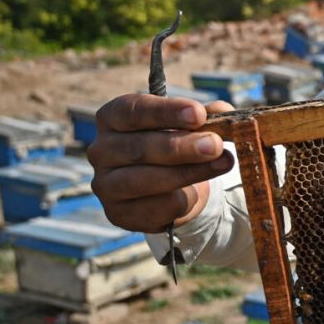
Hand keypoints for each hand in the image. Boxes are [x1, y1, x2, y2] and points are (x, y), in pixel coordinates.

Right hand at [87, 94, 235, 232]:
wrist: (171, 188)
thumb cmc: (177, 145)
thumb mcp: (190, 125)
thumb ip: (206, 116)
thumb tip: (222, 110)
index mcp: (113, 118)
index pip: (132, 110)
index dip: (166, 112)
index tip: (198, 114)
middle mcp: (101, 150)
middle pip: (139, 147)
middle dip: (182, 147)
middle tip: (215, 145)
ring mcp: (106, 185)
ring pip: (144, 180)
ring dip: (187, 173)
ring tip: (221, 164)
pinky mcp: (118, 213)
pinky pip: (151, 209)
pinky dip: (179, 201)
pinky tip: (197, 193)